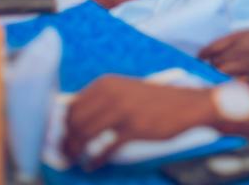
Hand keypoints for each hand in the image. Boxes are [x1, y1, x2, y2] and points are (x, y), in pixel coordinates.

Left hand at [63, 75, 213, 170]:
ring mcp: (122, 110)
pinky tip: (92, 165)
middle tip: (65, 153)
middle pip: (74, 120)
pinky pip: (104, 148)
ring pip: (84, 133)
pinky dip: (94, 159)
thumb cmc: (154, 100)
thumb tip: (73, 119)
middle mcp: (111, 93)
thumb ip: (102, 100)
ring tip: (74, 160)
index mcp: (106, 83)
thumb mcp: (125, 91)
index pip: (72, 105)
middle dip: (66, 140)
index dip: (62, 125)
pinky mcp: (133, 128)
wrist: (187, 104)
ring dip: (75, 150)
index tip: (61, 138)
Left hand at [198, 30, 248, 82]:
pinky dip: (230, 84)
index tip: (199, 59)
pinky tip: (230, 84)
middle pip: (216, 61)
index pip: (213, 47)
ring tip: (221, 77)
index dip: (203, 55)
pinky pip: (235, 83)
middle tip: (212, 70)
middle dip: (212, 67)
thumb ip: (230, 42)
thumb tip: (208, 54)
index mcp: (242, 36)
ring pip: (223, 72)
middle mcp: (245, 48)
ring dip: (219, 76)